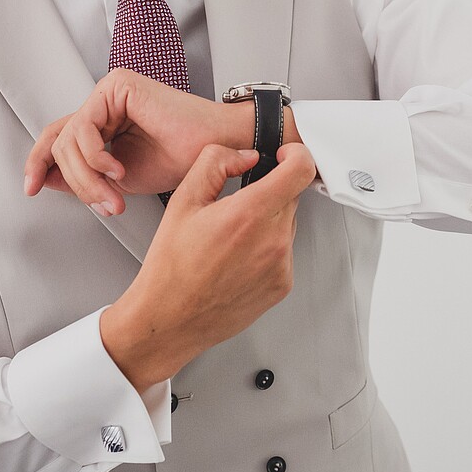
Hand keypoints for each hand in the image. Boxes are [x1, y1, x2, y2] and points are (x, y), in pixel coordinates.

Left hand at [21, 70, 241, 213]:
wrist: (215, 150)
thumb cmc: (178, 160)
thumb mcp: (117, 179)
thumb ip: (82, 176)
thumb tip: (45, 178)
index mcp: (103, 121)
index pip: (57, 139)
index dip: (39, 162)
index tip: (31, 188)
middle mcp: (103, 103)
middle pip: (61, 143)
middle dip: (76, 182)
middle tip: (102, 204)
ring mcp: (109, 91)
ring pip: (69, 139)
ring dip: (87, 177)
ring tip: (113, 195)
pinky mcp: (118, 86)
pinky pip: (85, 126)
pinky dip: (96, 156)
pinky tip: (117, 170)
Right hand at [100, 139, 318, 387]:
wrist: (170, 318)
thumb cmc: (172, 267)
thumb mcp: (183, 200)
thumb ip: (216, 162)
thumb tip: (245, 155)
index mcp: (249, 214)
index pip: (301, 169)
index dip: (295, 154)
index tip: (284, 156)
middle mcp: (272, 240)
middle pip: (292, 196)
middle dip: (270, 192)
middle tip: (237, 205)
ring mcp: (280, 265)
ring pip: (287, 224)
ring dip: (267, 222)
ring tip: (231, 238)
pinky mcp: (282, 284)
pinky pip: (284, 253)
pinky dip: (267, 249)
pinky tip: (237, 258)